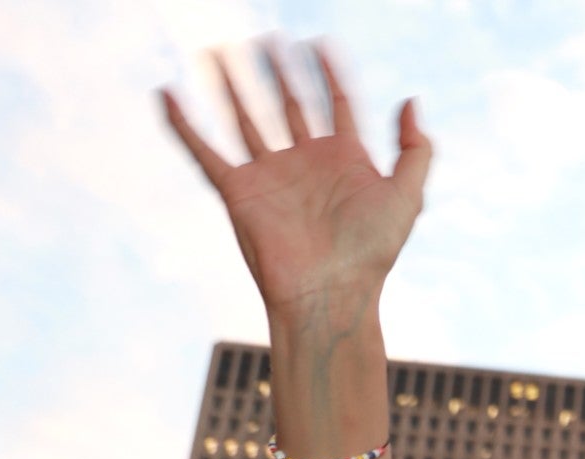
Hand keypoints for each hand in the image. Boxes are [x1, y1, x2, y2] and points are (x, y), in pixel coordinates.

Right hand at [161, 39, 430, 314]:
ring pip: (245, 118)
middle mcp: (306, 163)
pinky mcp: (238, 191)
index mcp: (346, 160)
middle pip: (288, 104)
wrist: (330, 293)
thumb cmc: (372, 252)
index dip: (328, 73)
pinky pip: (203, 151)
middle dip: (277, 71)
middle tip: (265, 39)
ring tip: (218, 52)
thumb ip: (416, 148)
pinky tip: (167, 94)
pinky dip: (183, 124)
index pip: (335, 103)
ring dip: (231, 85)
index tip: (318, 43)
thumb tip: (411, 99)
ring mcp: (270, 175)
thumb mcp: (408, 196)